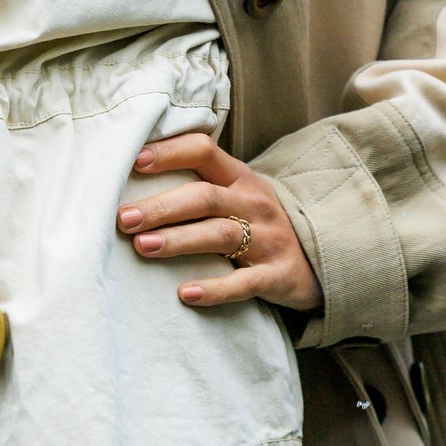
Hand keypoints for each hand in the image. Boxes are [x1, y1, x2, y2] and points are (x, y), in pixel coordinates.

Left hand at [116, 133, 322, 312]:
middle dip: (162, 207)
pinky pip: (244, 283)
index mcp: (240, 178)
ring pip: (221, 235)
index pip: (204, 151)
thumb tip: (131, 183)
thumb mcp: (237, 195)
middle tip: (125, 218)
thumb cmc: (258, 222)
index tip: (134, 162)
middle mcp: (254, 203)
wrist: (320, 259)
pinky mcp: (277, 276)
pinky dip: (215, 289)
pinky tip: (186, 294)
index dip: (170, 153)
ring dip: (179, 240)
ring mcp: (269, 239)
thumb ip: (198, 185)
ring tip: (143, 247)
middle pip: (205, 198)